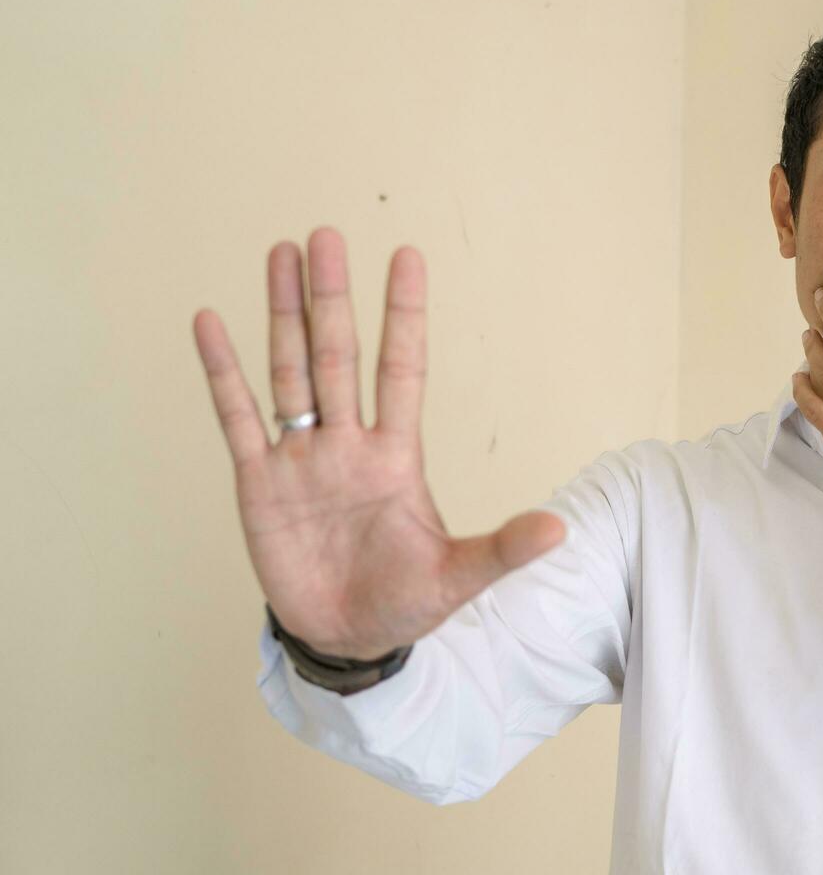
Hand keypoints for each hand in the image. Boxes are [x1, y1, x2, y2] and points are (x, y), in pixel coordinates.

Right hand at [192, 226, 566, 659]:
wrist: (348, 639)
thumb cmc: (406, 602)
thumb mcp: (457, 578)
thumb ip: (501, 549)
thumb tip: (559, 530)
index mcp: (397, 456)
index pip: (401, 369)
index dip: (403, 315)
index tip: (407, 255)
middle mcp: (347, 443)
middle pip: (336, 355)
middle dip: (332, 298)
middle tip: (326, 235)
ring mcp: (301, 457)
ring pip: (289, 371)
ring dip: (283, 316)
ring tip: (281, 254)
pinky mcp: (258, 482)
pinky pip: (237, 417)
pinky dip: (222, 372)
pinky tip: (210, 322)